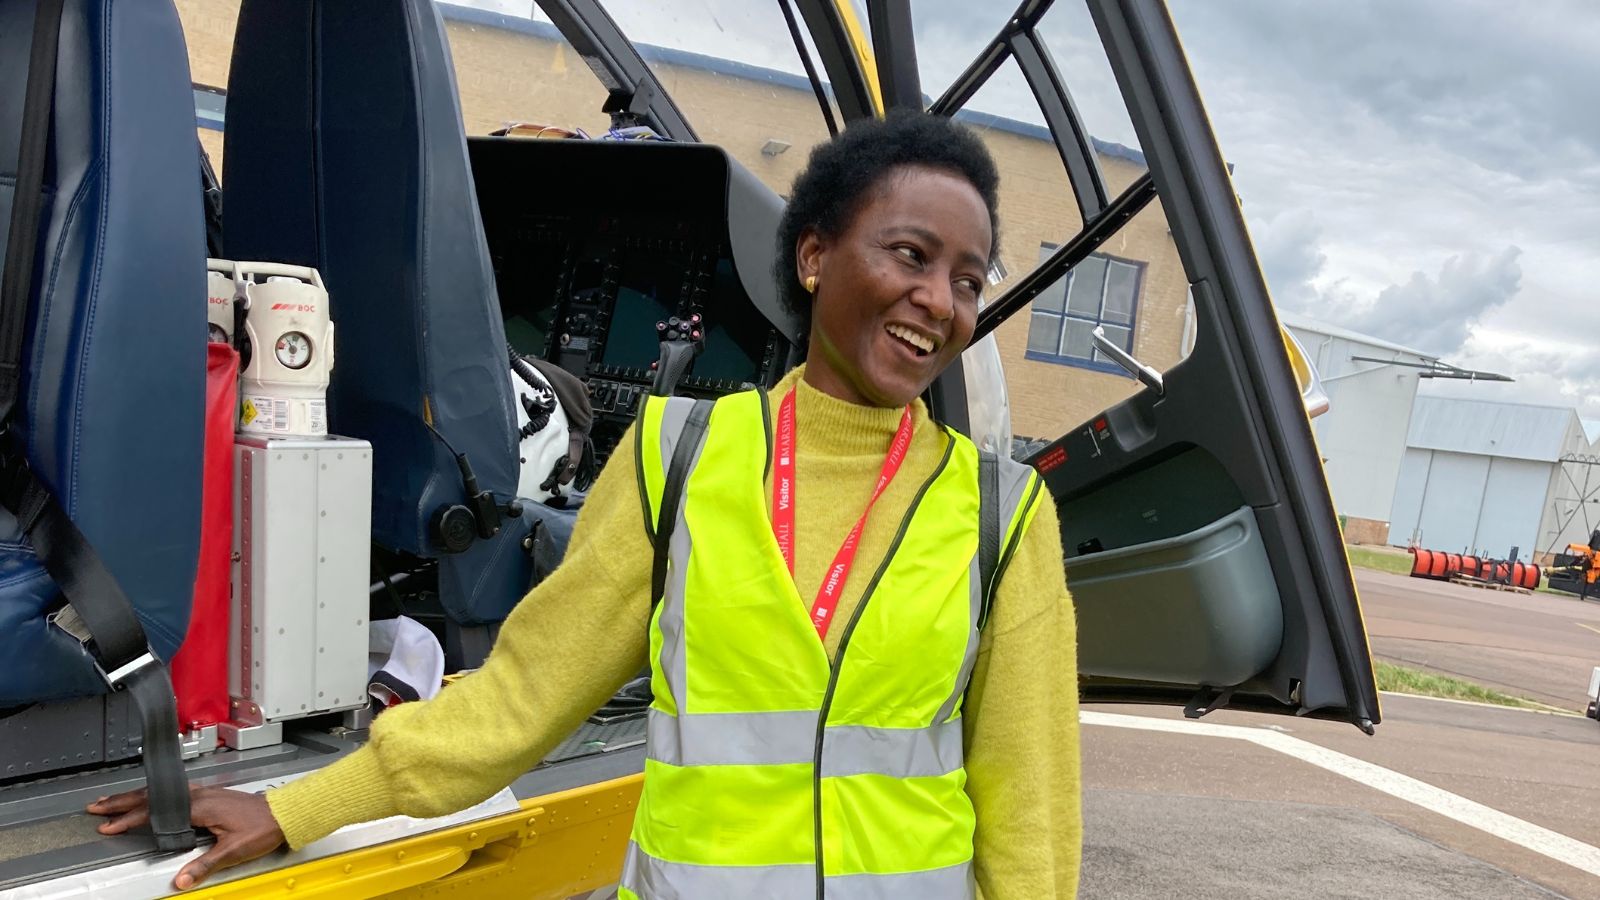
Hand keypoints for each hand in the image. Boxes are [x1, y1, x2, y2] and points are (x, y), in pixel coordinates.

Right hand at [88, 784, 286, 889]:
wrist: (283, 814)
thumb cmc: (262, 828)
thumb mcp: (234, 850)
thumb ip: (205, 864)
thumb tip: (180, 880)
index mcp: (201, 805)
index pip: (156, 812)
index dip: (129, 820)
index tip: (108, 826)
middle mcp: (200, 795)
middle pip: (153, 796)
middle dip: (122, 802)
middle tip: (97, 807)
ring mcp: (205, 792)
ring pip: (161, 792)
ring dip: (136, 797)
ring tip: (113, 803)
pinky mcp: (210, 795)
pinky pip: (173, 792)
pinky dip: (153, 795)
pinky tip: (148, 800)